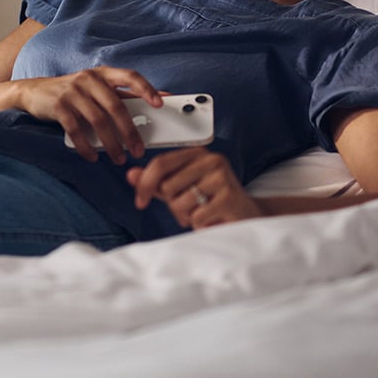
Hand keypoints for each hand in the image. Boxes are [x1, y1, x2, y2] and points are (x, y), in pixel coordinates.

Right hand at [13, 67, 162, 164]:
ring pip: (98, 120)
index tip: (160, 104)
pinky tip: (91, 156)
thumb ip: (124, 95)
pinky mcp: (58, 106)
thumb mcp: (97, 89)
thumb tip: (159, 99)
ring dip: (110, 143)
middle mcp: (89, 79)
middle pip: (116, 106)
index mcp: (103, 74)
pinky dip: (86, 146)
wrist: (33, 92)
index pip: (130, 76)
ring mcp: (72, 91)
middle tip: (138, 150)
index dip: (146, 89)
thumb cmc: (73, 93)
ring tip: (118, 158)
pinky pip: (76, 129)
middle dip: (129, 132)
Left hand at [127, 146, 262, 228]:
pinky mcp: (229, 197)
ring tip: (203, 213)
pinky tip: (212, 220)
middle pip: (167, 185)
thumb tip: (130, 174)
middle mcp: (211, 160)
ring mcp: (222, 177)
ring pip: (179, 202)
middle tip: (191, 208)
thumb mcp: (180, 190)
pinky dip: (199, 224)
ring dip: (186, 215)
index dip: (144, 184)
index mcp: (198, 154)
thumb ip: (156, 182)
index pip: (160, 163)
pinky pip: (195, 216)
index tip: (140, 201)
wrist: (247, 218)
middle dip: (173, 204)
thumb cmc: (212, 203)